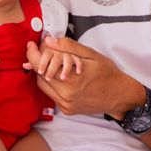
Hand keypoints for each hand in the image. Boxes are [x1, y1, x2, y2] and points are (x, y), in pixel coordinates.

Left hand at [24, 36, 139, 116]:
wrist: (119, 95)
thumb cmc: (108, 73)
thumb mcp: (91, 55)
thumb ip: (69, 47)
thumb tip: (49, 41)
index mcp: (71, 80)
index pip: (41, 66)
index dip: (33, 54)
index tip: (31, 45)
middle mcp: (66, 95)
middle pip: (40, 77)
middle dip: (38, 63)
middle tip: (41, 53)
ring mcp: (66, 104)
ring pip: (44, 87)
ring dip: (44, 74)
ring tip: (51, 64)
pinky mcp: (68, 110)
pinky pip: (53, 95)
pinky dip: (52, 84)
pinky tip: (60, 77)